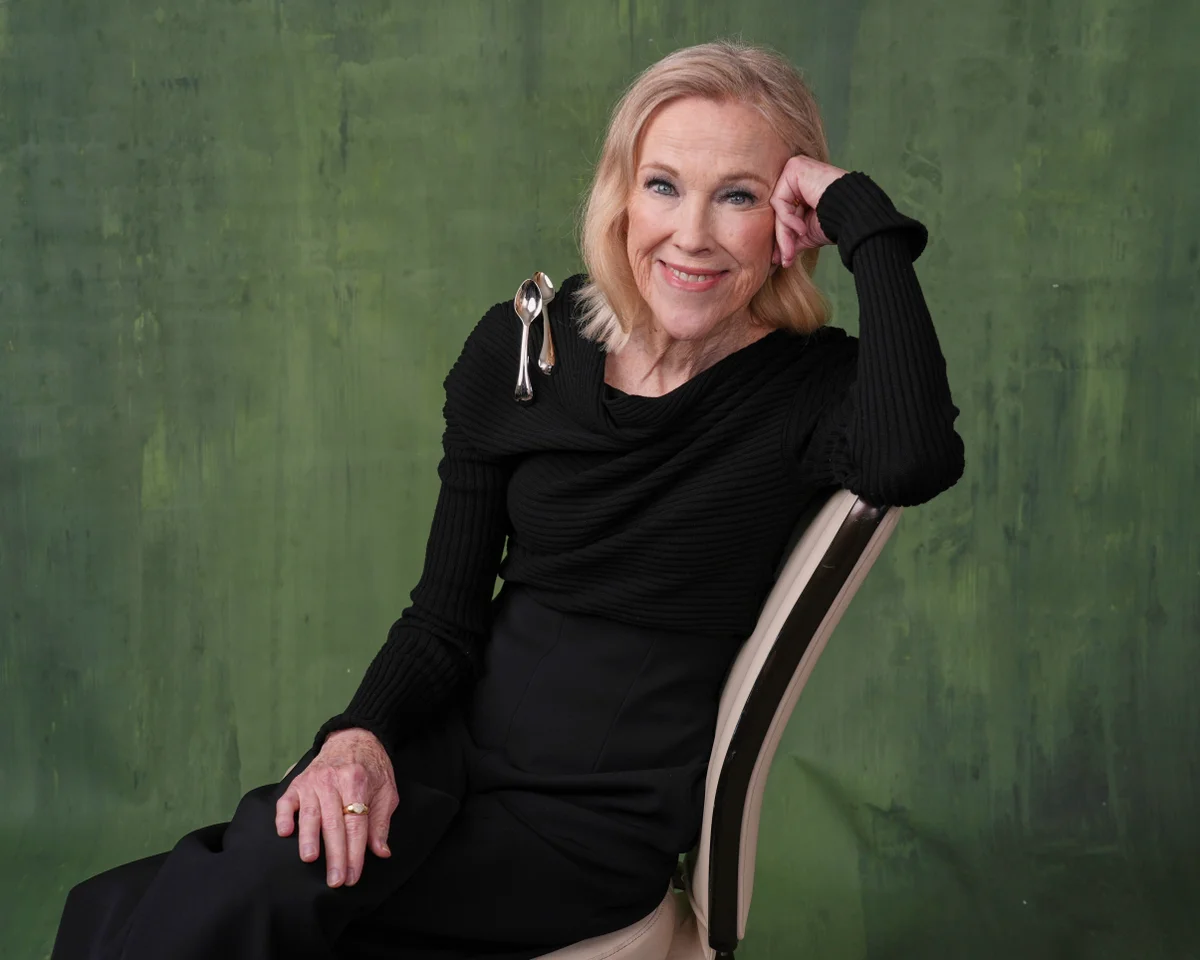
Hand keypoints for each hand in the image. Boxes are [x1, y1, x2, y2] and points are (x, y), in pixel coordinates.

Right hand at [275, 728, 398, 887]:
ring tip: (310, 858)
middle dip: (336, 855)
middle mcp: (334, 780)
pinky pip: (287, 801)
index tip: (353, 876)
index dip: (355, 852)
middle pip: (334, 823)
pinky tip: (284, 832)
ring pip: (310, 813)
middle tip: (336, 880)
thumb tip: (381, 852)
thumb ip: (381, 822)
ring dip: (309, 837)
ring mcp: (313, 781)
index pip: (356, 824)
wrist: (355, 737)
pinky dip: (284, 816)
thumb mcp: (386, 790)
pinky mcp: (297, 782)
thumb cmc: (372, 768)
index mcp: (357, 782)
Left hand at [770, 156, 847, 268]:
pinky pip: (780, 201)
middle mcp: (797, 176)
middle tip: (785, 260)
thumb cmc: (837, 221)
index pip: (784, 213)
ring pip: (778, 209)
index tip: (783, 259)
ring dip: (784, 234)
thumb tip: (775, 258)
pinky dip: (789, 219)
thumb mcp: (808, 233)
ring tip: (791, 251)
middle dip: (783, 239)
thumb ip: (791, 240)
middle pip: (780, 212)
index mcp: (801, 189)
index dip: (783, 237)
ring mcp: (795, 169)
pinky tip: (803, 228)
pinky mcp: (794, 168)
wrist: (855, 213)